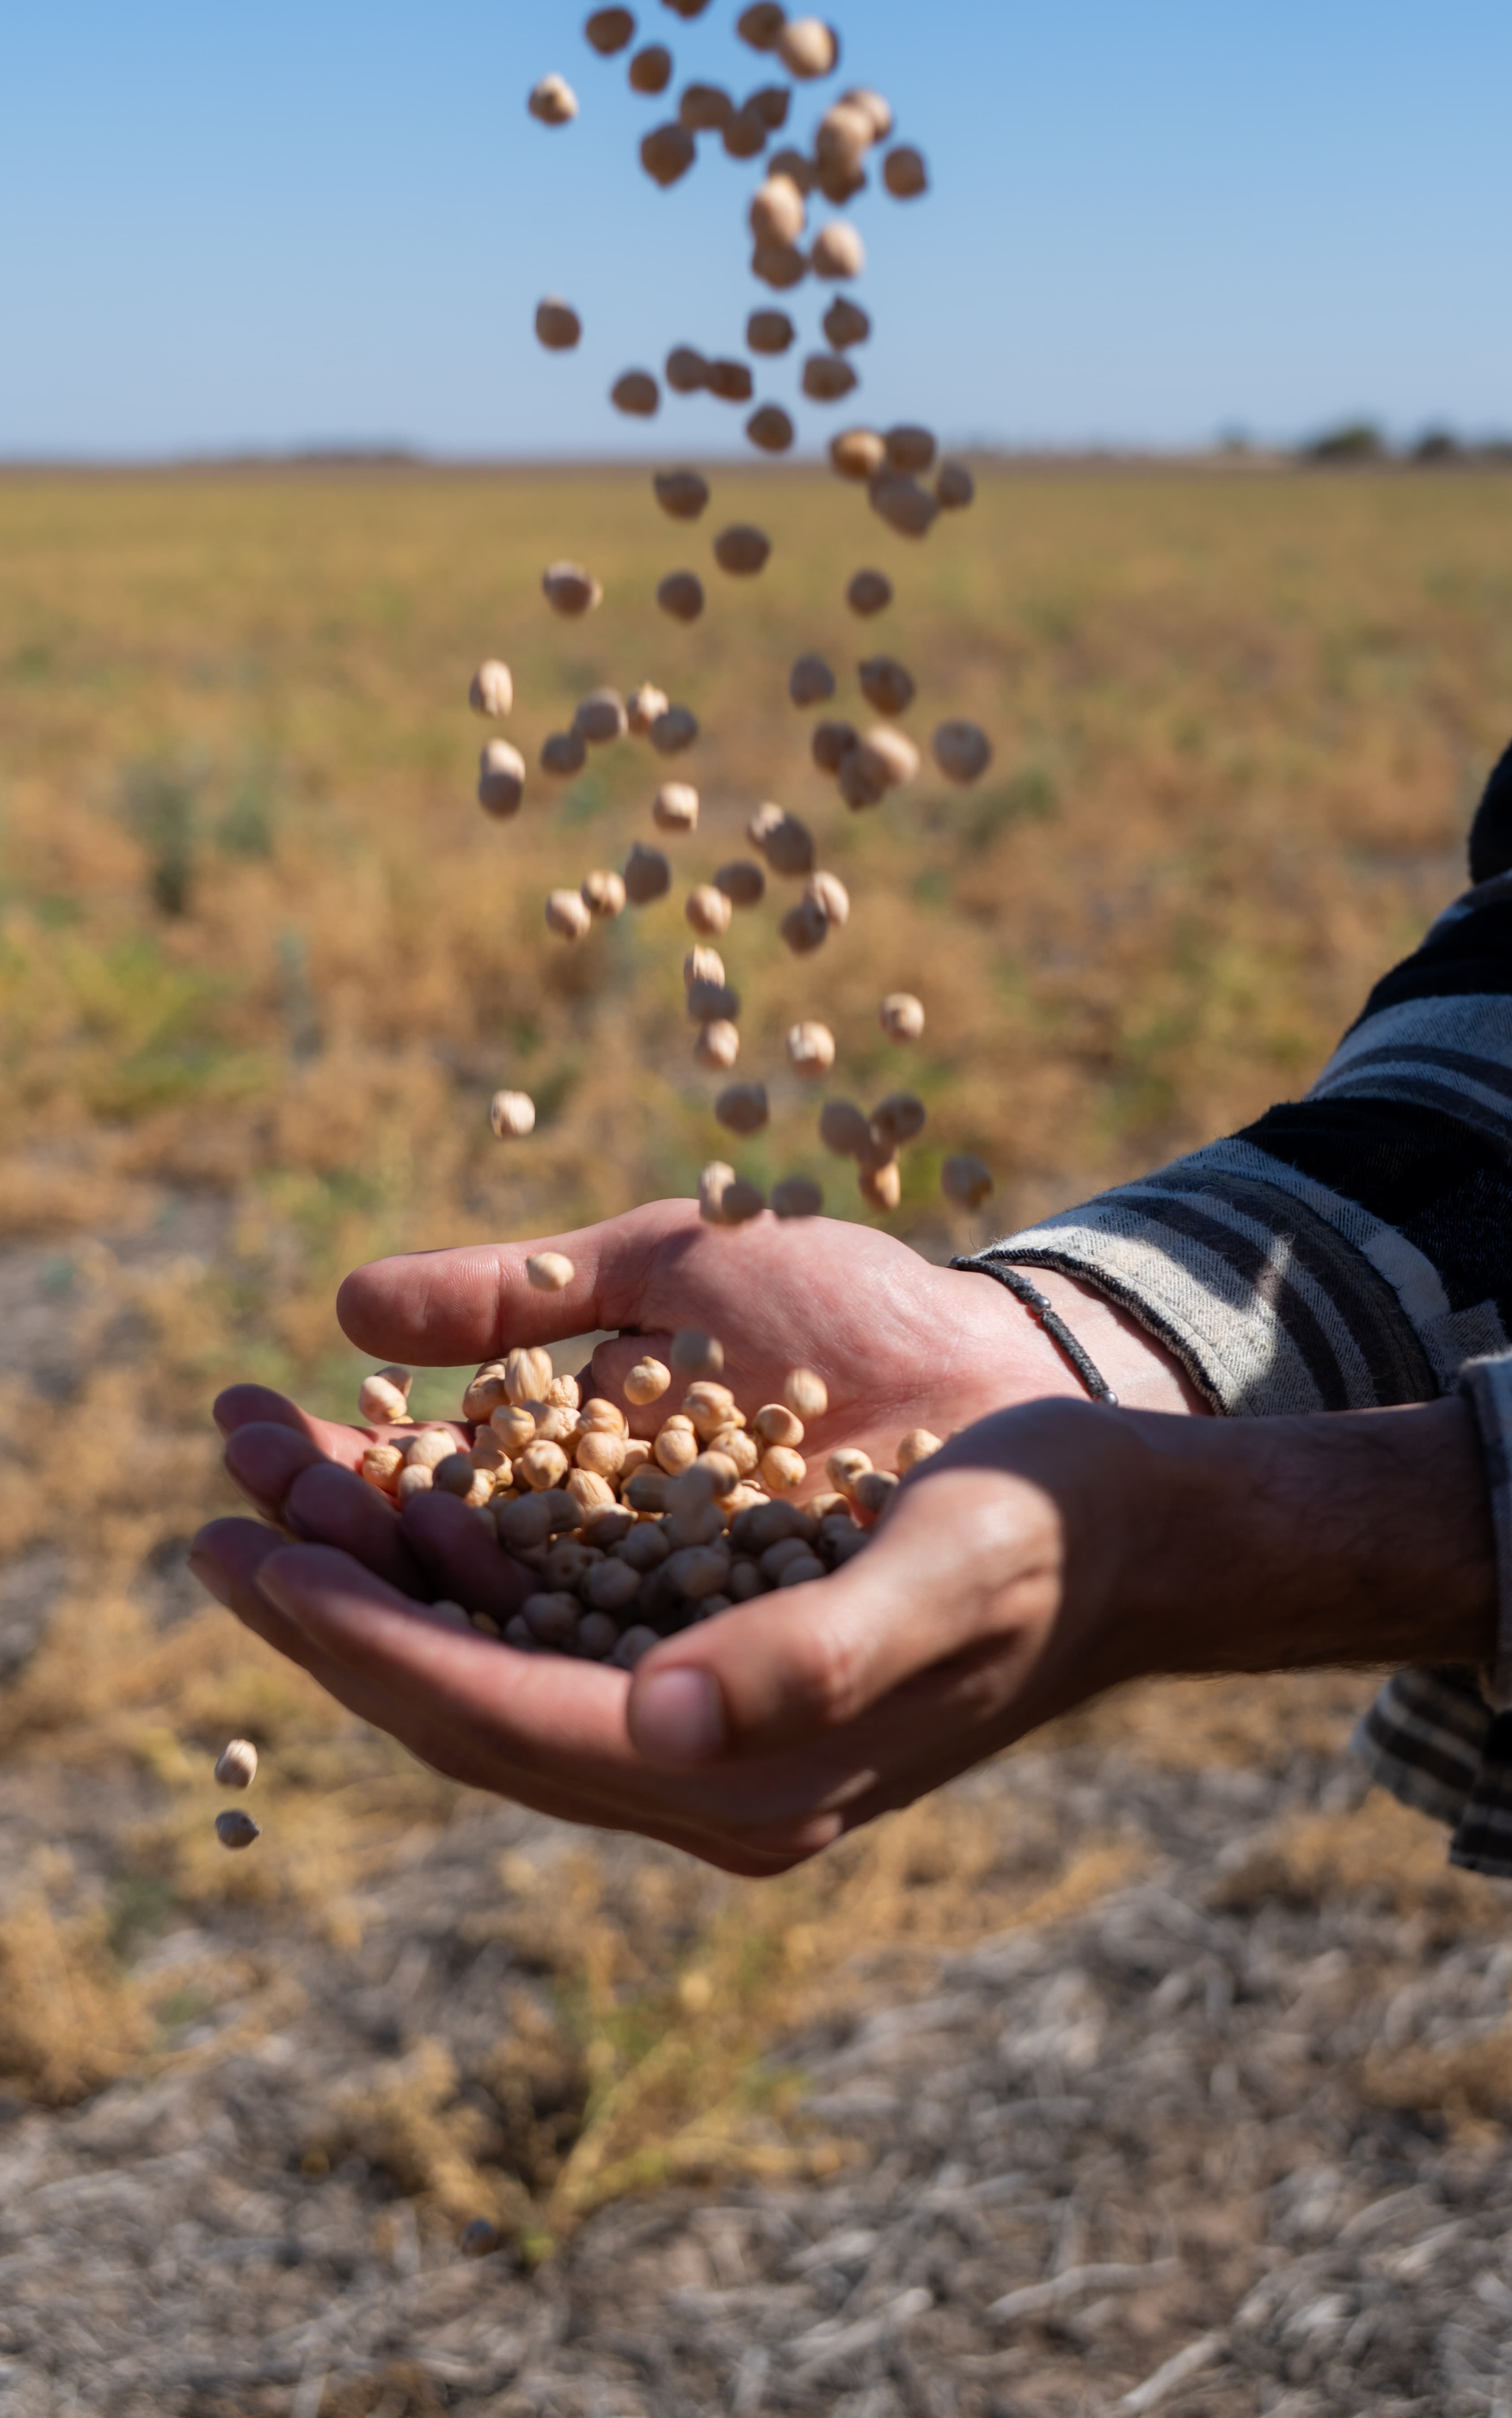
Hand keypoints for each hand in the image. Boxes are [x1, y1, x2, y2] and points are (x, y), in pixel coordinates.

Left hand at [190, 1199, 1206, 1874]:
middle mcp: (702, 1772)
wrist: (1136, 1533)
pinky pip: (543, 1627)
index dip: (360, 1640)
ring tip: (280, 1460)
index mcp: (744, 1774)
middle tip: (221, 1488)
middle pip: (463, 1697)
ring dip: (380, 1566)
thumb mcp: (945, 1574)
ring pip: (488, 1659)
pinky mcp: (706, 1664)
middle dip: (333, 1598)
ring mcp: (701, 1725)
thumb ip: (810, 1660)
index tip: (243, 1549)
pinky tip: (408, 1480)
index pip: (496, 1719)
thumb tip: (658, 1722)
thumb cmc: (1048, 1534)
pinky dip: (458, 1556)